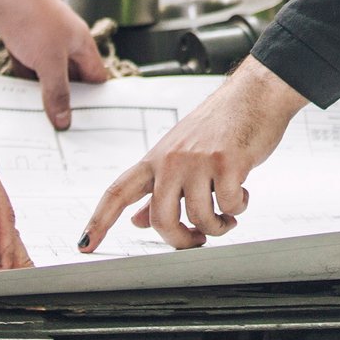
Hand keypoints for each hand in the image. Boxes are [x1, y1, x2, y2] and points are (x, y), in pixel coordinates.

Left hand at [0, 0, 110, 128]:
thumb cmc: (31, 15)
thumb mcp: (49, 62)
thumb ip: (57, 92)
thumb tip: (64, 119)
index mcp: (81, 43)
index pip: (97, 75)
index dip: (94, 98)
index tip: (88, 121)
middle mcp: (65, 40)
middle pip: (72, 76)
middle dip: (66, 98)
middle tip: (60, 124)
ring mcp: (43, 39)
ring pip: (47, 72)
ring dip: (42, 90)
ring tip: (39, 115)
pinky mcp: (22, 38)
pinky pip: (27, 65)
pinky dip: (24, 78)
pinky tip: (18, 94)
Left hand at [81, 58, 307, 250]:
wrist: (254, 94)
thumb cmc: (219, 124)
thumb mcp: (179, 153)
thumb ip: (157, 189)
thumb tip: (138, 220)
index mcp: (156, 158)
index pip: (118, 192)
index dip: (98, 221)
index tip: (85, 245)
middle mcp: (171, 160)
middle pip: (161, 220)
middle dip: (180, 241)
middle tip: (197, 240)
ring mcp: (198, 161)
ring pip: (198, 218)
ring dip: (217, 227)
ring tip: (227, 217)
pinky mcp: (227, 162)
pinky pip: (228, 205)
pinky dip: (237, 209)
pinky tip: (241, 196)